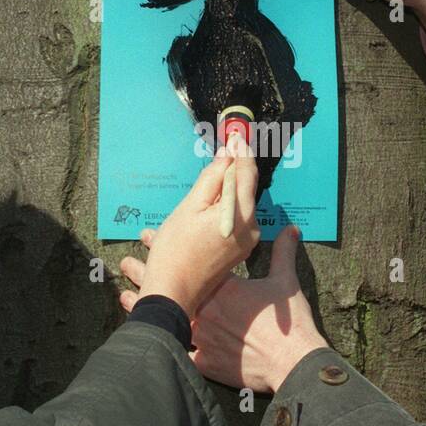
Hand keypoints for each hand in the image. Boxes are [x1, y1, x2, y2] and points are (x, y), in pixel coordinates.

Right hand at [118, 137, 259, 318]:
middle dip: (234, 168)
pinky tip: (208, 202)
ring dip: (227, 188)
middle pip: (245, 188)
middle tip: (226, 146)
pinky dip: (225, 206)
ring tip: (212, 175)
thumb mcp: (191, 206)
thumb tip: (228, 155)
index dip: (240, 151)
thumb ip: (213, 178)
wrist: (173, 292)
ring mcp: (247, 241)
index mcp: (242, 214)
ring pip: (240, 204)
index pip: (247, 172)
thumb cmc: (176, 249)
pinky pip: (236, 219)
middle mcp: (252, 227)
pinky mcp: (239, 250)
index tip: (234, 133)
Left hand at [121, 224, 328, 393]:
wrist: (290, 361)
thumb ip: (283, 252)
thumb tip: (290, 229)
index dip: (168, 249)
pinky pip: (177, 351)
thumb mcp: (286, 282)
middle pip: (170, 288)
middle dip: (146, 274)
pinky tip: (144, 336)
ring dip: (143, 305)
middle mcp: (206, 309)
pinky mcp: (203, 361)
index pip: (190, 263)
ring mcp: (202, 336)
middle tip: (127, 263)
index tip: (149, 237)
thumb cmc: (288, 324)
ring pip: (167, 318)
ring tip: (124, 295)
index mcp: (223, 287)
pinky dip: (160, 342)